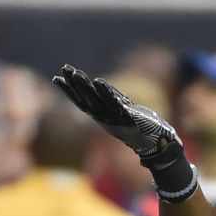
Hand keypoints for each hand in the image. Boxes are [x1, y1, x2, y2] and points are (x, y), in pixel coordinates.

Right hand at [53, 65, 196, 201]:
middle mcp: (106, 120)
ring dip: (86, 87)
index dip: (70, 91)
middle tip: (63, 69)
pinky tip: (98, 82)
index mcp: (104, 118)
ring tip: (76, 73)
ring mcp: (116, 120)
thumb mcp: (124, 112)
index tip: (56, 78)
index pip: (82, 102)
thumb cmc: (142, 128)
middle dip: (74, 85)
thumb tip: (100, 87)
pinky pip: (115, 104)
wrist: (159, 146)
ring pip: (97, 102)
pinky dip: (106, 93)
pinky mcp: (129, 119)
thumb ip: (113, 100)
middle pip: (86, 100)